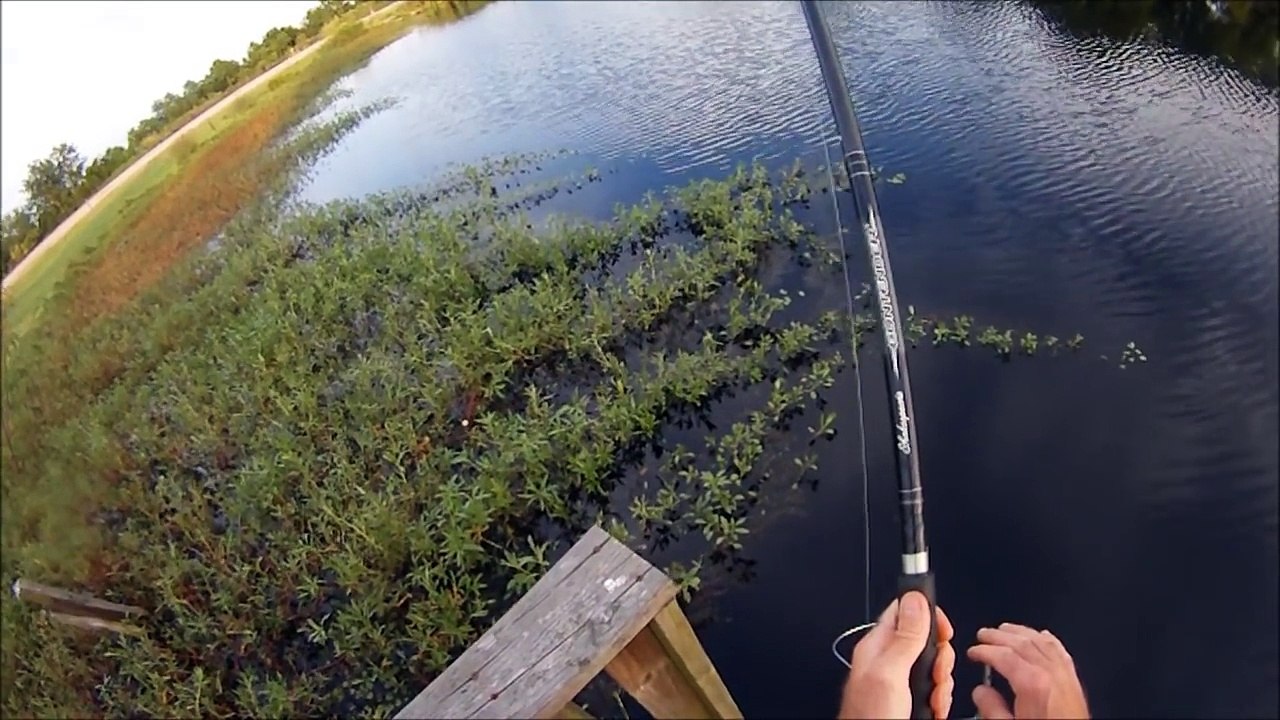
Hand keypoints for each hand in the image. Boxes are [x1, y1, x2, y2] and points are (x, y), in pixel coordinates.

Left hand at [839, 591, 955, 718]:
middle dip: (940, 659)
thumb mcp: (889, 673)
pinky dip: (939, 701)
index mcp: (877, 646)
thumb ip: (904, 637)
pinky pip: (934, 691)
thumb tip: (915, 598)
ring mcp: (899, 682)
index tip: (942, 631)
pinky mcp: (909, 699)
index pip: (905, 611)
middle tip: (932, 675)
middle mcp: (888, 661)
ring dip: (941, 685)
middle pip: (926, 642)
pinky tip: (931, 710)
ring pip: (934, 668)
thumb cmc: (867, 717)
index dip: (928, 615)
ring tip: (930, 698)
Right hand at [967, 623, 1089, 718]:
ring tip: (1006, 630)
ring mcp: (1064, 675)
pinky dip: (1048, 639)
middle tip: (984, 635)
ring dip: (1021, 632)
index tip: (974, 651)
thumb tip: (981, 692)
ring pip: (1041, 641)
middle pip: (1021, 642)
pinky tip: (1042, 635)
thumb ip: (991, 708)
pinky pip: (1060, 651)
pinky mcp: (1074, 682)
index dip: (984, 650)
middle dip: (998, 636)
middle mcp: (1050, 673)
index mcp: (1032, 683)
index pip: (1003, 654)